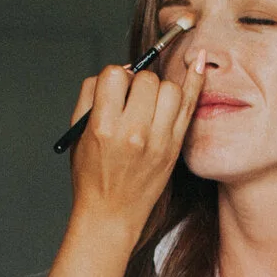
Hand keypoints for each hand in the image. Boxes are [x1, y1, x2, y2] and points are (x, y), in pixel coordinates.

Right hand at [64, 50, 202, 231]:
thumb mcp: (78, 132)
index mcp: (103, 127)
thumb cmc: (91, 173)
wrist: (111, 214)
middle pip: (145, 80)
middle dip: (137, 84)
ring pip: (169, 89)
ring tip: (149, 104)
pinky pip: (189, 105)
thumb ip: (91, 94)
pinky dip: (195, 81)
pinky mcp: (175, 147)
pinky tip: (198, 62)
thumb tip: (120, 70)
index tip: (113, 90)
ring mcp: (158, 141)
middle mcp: (133, 133)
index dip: (113, 78)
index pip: (114, 75)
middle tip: (131, 101)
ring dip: (159, 89)